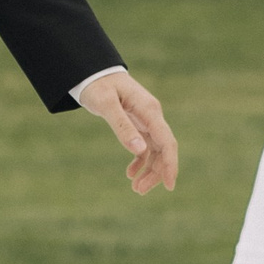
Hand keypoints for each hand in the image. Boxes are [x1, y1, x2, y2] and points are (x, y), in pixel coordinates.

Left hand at [75, 70, 177, 194]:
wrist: (92, 71)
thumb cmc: (97, 84)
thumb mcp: (106, 105)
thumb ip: (122, 126)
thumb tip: (140, 150)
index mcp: (148, 110)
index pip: (166, 141)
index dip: (170, 164)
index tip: (169, 186)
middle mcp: (152, 115)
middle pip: (163, 149)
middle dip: (156, 172)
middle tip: (139, 191)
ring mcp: (146, 119)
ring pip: (155, 150)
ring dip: (148, 170)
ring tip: (135, 188)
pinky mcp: (138, 123)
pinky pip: (145, 146)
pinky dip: (139, 161)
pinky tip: (130, 173)